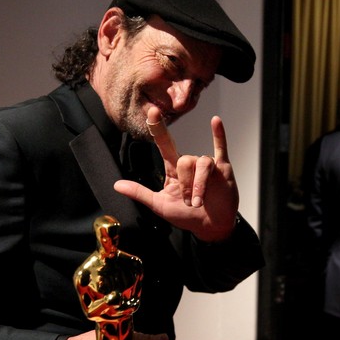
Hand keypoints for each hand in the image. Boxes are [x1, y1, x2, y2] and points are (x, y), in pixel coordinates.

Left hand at [114, 106, 238, 241]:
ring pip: (201, 163)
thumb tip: (116, 185)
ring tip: (199, 202)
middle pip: (185, 160)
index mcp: (174, 169)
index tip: (152, 113)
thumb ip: (139, 193)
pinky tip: (215, 121)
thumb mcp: (159, 205)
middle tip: (189, 203)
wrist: (210, 227)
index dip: (158, 128)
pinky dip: (219, 134)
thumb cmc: (186, 216)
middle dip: (186, 185)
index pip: (165, 144)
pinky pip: (221, 147)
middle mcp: (190, 164)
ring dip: (199, 186)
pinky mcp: (223, 168)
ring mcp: (207, 165)